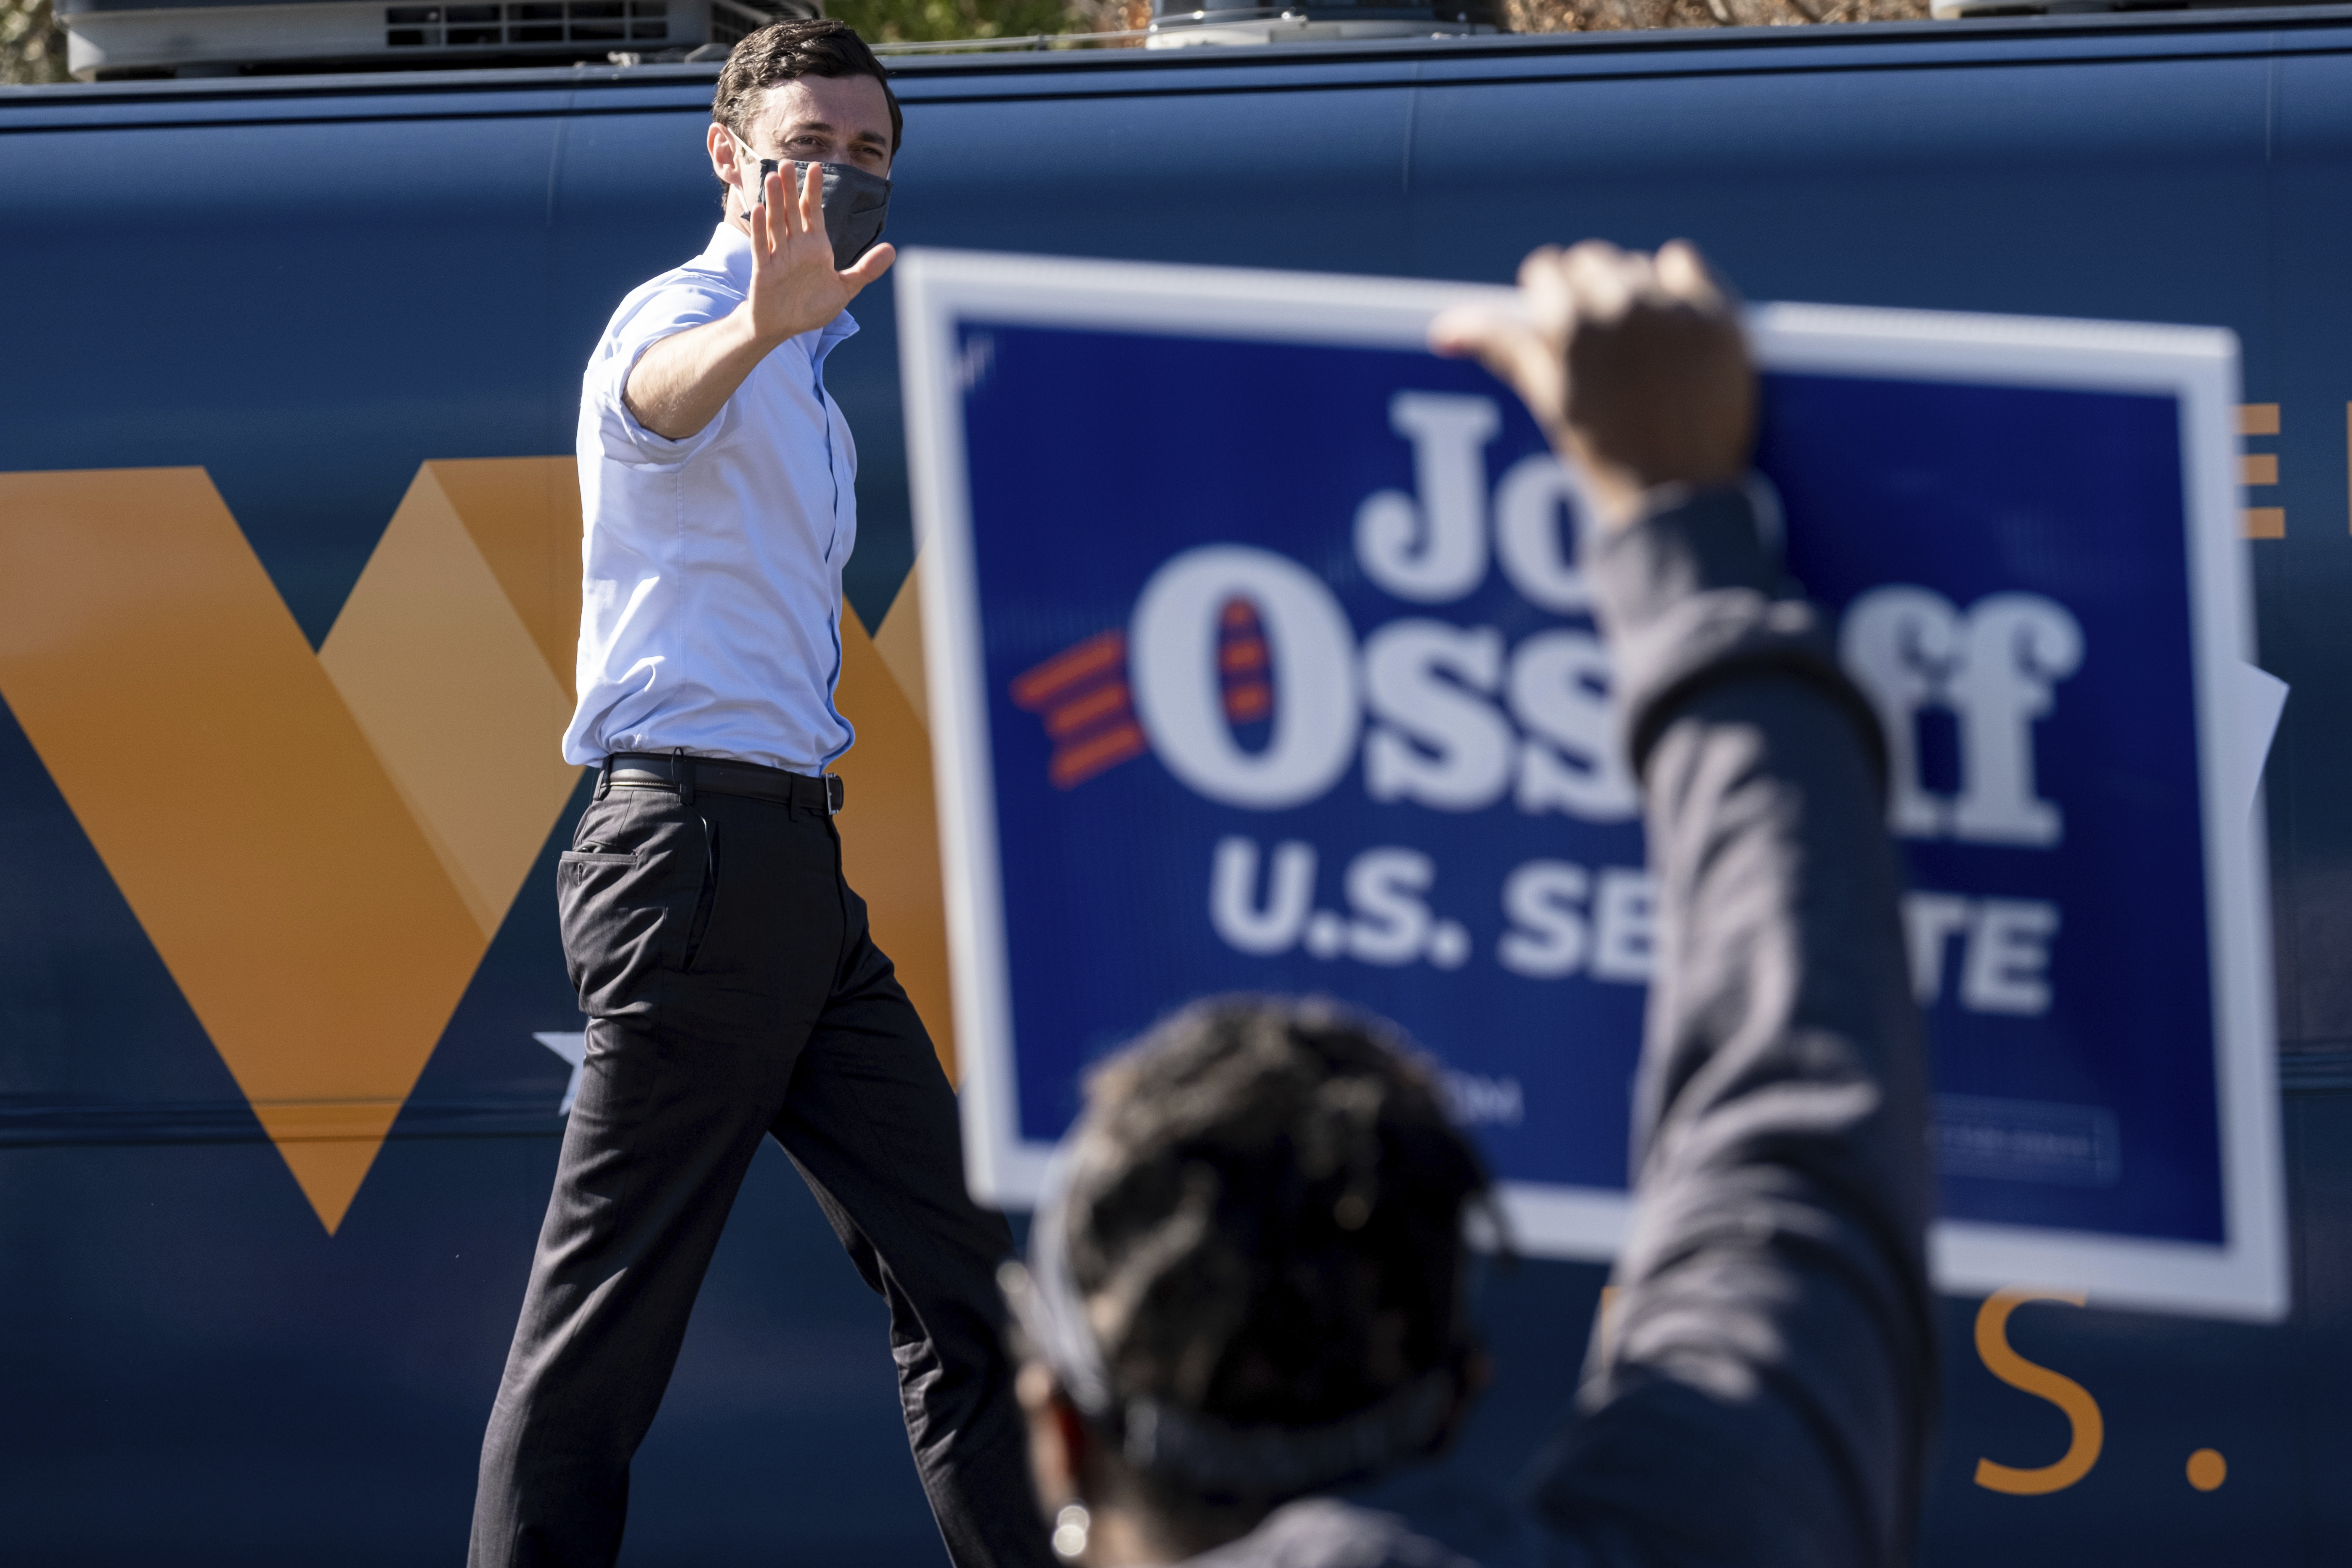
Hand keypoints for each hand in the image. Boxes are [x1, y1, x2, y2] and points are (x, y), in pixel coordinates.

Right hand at [745, 160, 894, 345]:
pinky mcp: (764, 270)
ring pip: (776, 223)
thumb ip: (865, 269)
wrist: (785, 326)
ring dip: (774, 201)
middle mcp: (796, 246)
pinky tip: (759, 209)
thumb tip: (892, 250)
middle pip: (792, 211)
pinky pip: (762, 246)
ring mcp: (778, 256)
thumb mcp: (844, 289)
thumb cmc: (811, 306)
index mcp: (815, 246)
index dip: (813, 190)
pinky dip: (760, 230)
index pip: (813, 212)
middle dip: (791, 188)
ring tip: (773, 177)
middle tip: (788, 163)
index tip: (816, 167)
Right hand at [1432, 240, 1753, 532]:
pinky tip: (1670, 318)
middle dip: (1586, 290)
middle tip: (1595, 339)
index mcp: (1570, 326)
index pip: (1547, 270)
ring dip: (1631, 289)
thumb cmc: (1603, 456)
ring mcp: (1673, 311)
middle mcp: (1621, 305)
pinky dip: (1676, 280)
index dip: (1547, 298)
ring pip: (1638, 265)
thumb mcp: (1547, 401)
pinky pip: (1686, 263)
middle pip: (1591, 262)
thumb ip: (1501, 349)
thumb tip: (1443, 328)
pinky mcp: (1717, 316)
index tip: (1557, 326)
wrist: (1680, 498)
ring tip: (1635, 340)